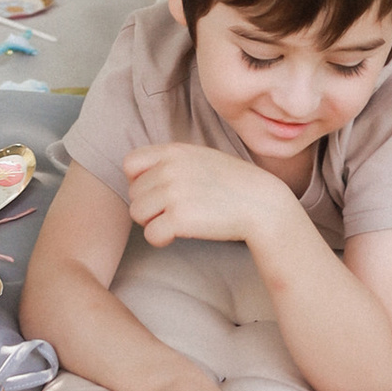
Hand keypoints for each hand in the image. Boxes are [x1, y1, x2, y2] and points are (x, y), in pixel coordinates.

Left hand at [122, 143, 299, 253]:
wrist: (261, 203)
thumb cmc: (231, 183)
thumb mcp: (200, 157)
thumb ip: (171, 161)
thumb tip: (139, 174)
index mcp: (173, 151)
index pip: (131, 163)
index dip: (139, 181)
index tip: (156, 192)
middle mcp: (169, 168)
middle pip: (133, 193)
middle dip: (149, 206)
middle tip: (174, 211)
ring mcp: (173, 193)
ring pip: (137, 214)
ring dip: (153, 222)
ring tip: (176, 221)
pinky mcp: (179, 218)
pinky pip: (150, 234)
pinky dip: (160, 239)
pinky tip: (176, 235)